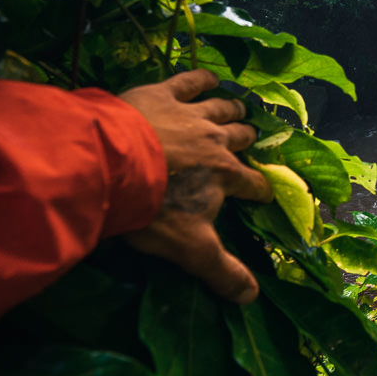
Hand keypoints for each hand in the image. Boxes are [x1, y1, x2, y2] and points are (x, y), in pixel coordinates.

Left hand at [119, 69, 270, 304]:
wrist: (112, 164)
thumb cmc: (153, 209)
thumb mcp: (189, 247)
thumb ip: (221, 271)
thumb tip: (253, 298)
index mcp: (225, 176)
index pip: (252, 184)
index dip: (260, 190)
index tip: (263, 194)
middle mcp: (216, 141)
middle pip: (240, 139)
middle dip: (247, 141)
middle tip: (250, 140)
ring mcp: (190, 114)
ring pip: (221, 108)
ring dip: (232, 110)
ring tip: (239, 108)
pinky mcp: (163, 94)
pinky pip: (189, 81)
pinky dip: (201, 78)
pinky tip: (209, 77)